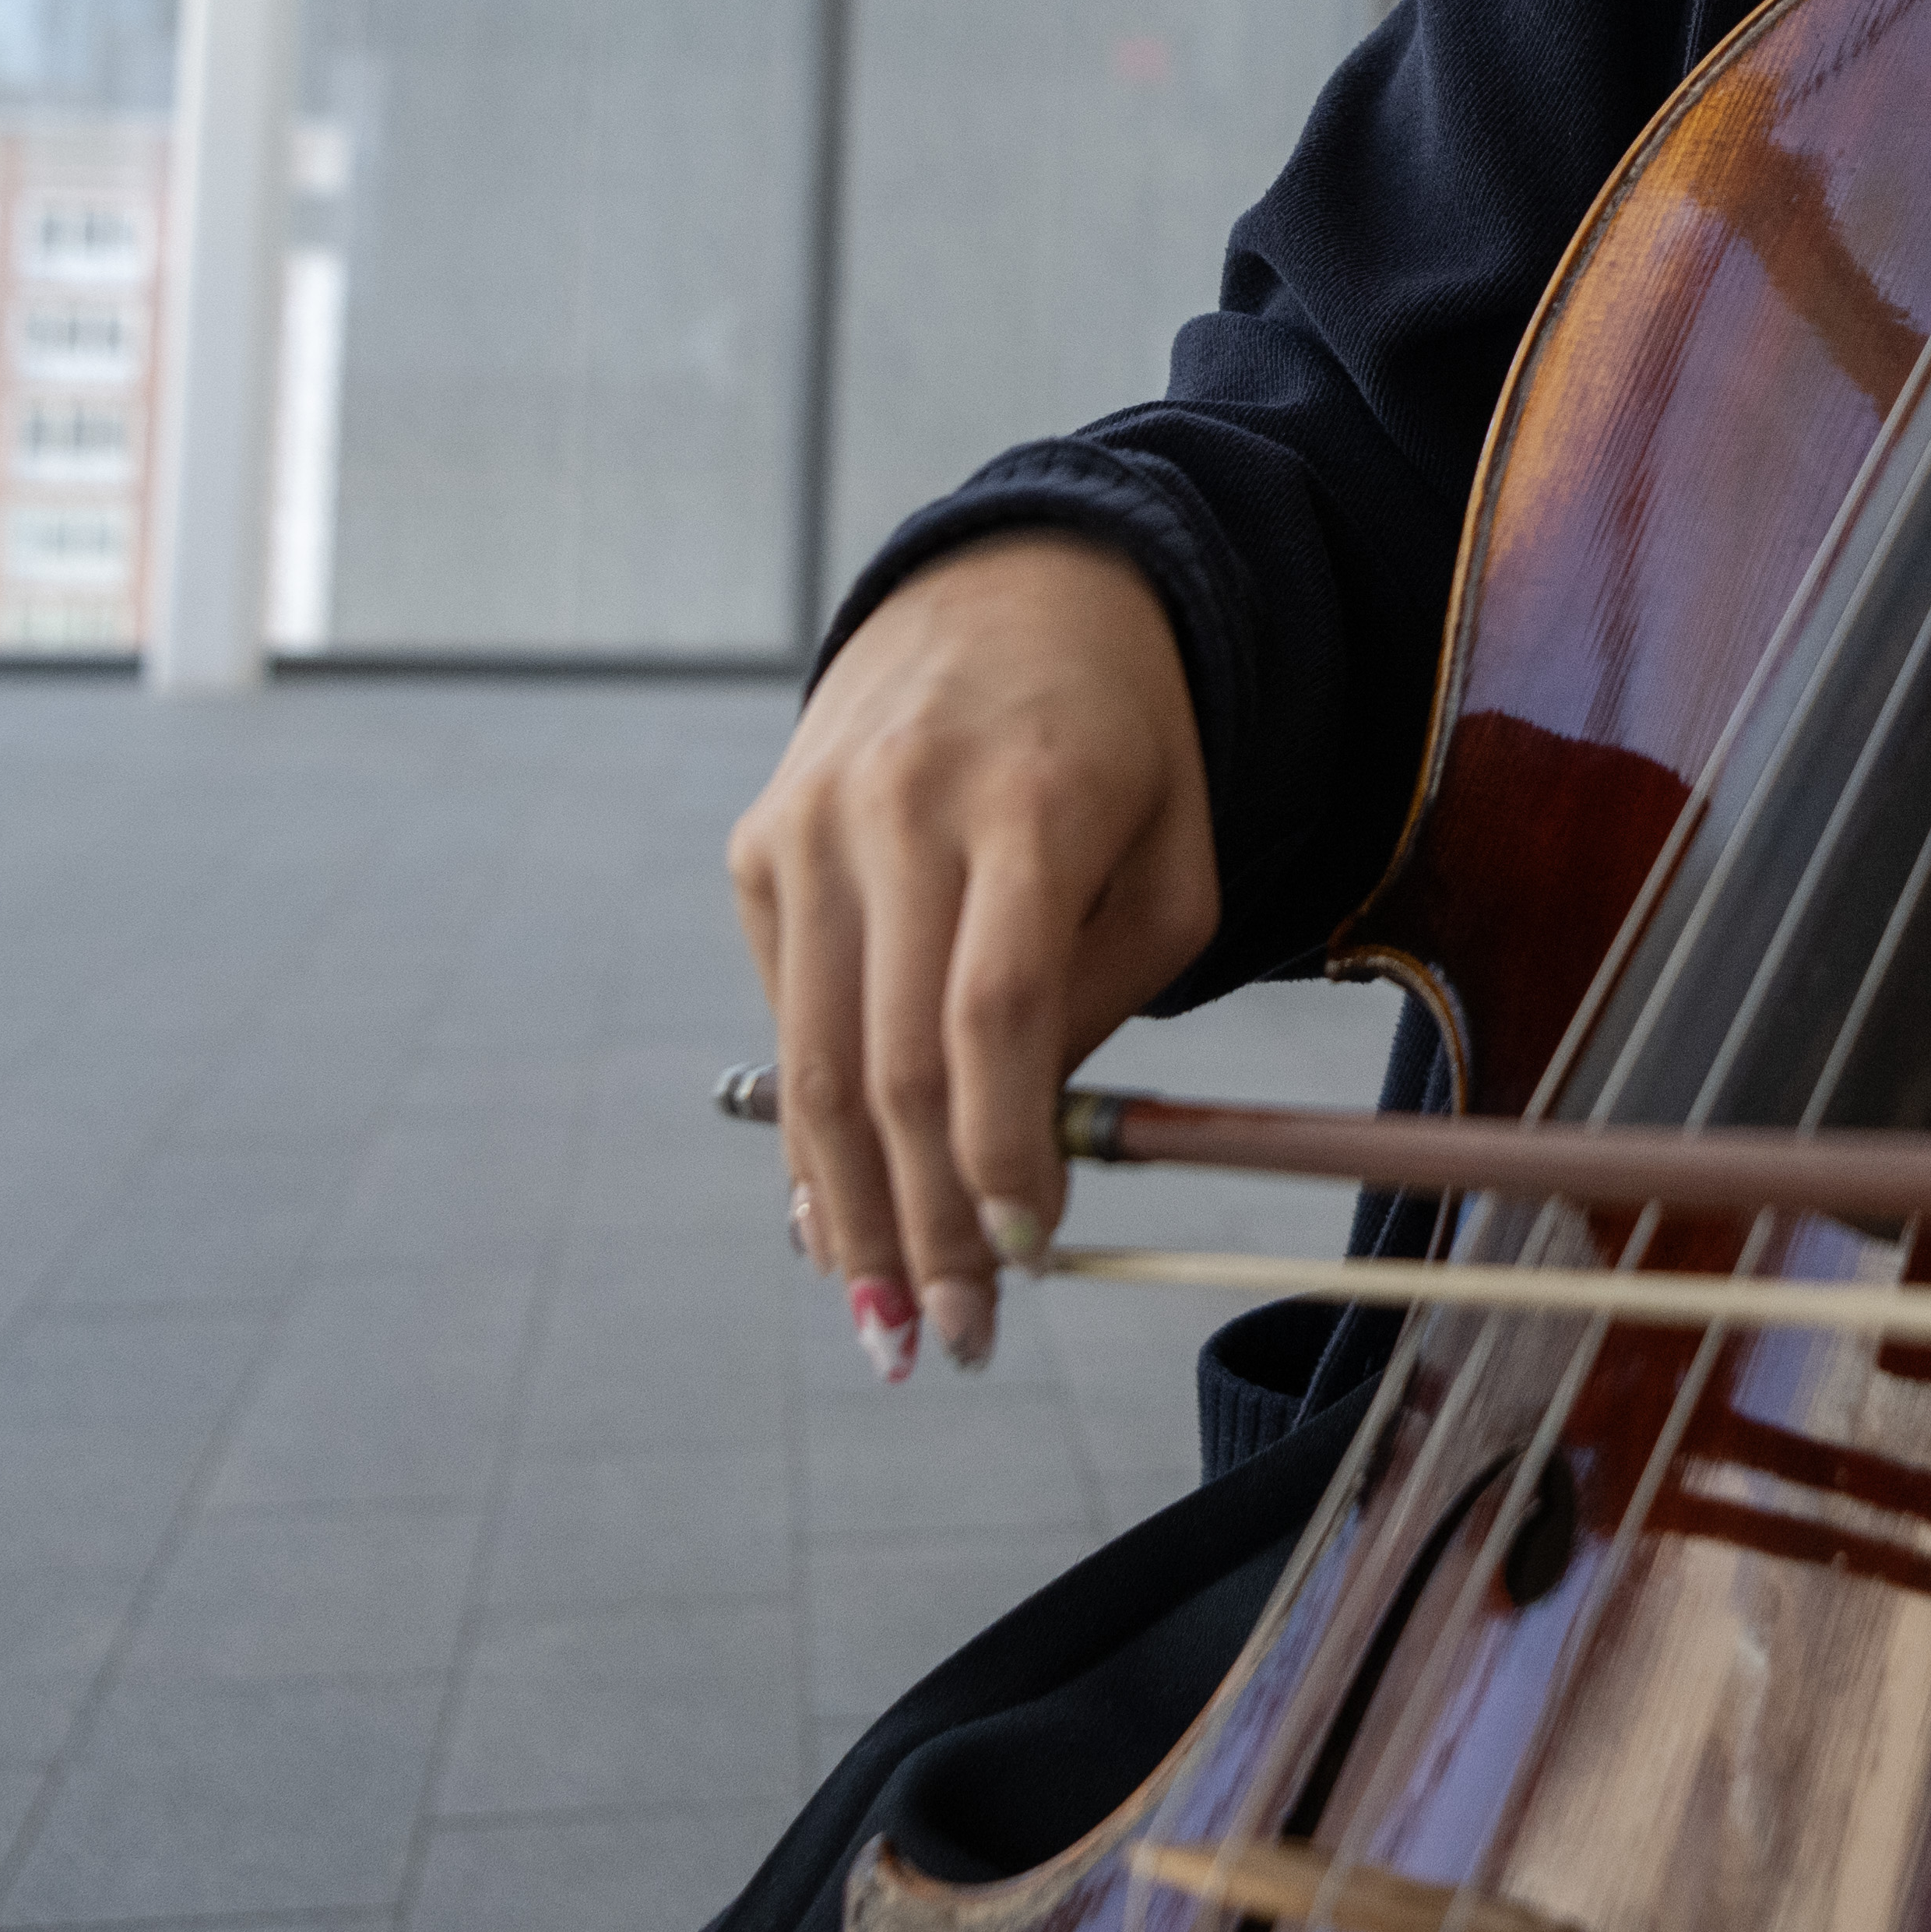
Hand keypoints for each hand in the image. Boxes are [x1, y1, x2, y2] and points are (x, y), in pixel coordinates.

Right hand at [727, 532, 1216, 1378]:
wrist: (1016, 590)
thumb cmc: (1124, 753)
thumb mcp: (1171, 864)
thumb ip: (1098, 1007)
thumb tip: (1007, 1174)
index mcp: (1029, 800)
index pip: (994, 1011)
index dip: (1001, 1153)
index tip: (1028, 1259)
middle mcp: (900, 806)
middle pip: (892, 1060)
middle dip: (921, 1225)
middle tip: (954, 1341)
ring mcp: (812, 822)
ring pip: (815, 1061)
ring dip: (847, 1210)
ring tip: (887, 1322)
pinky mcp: (760, 843)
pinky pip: (787, 1013)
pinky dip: (811, 1126)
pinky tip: (842, 1211)